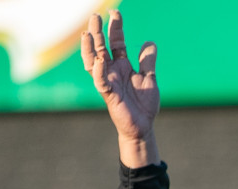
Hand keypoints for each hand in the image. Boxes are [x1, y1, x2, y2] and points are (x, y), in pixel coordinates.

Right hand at [80, 11, 159, 168]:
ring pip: (93, 61)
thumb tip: (149, 41)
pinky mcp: (109, 94)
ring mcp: (108, 81)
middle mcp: (112, 71)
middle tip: (95, 16)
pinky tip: (100, 59)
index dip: (115, 28)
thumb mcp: (149, 78)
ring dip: (89, 48)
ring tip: (87, 33)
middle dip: (97, 32)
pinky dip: (99, 70)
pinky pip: (100, 81)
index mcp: (122, 65)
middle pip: (101, 47)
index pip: (116, 42)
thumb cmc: (144, 104)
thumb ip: (148, 61)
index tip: (115, 13)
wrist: (143, 126)